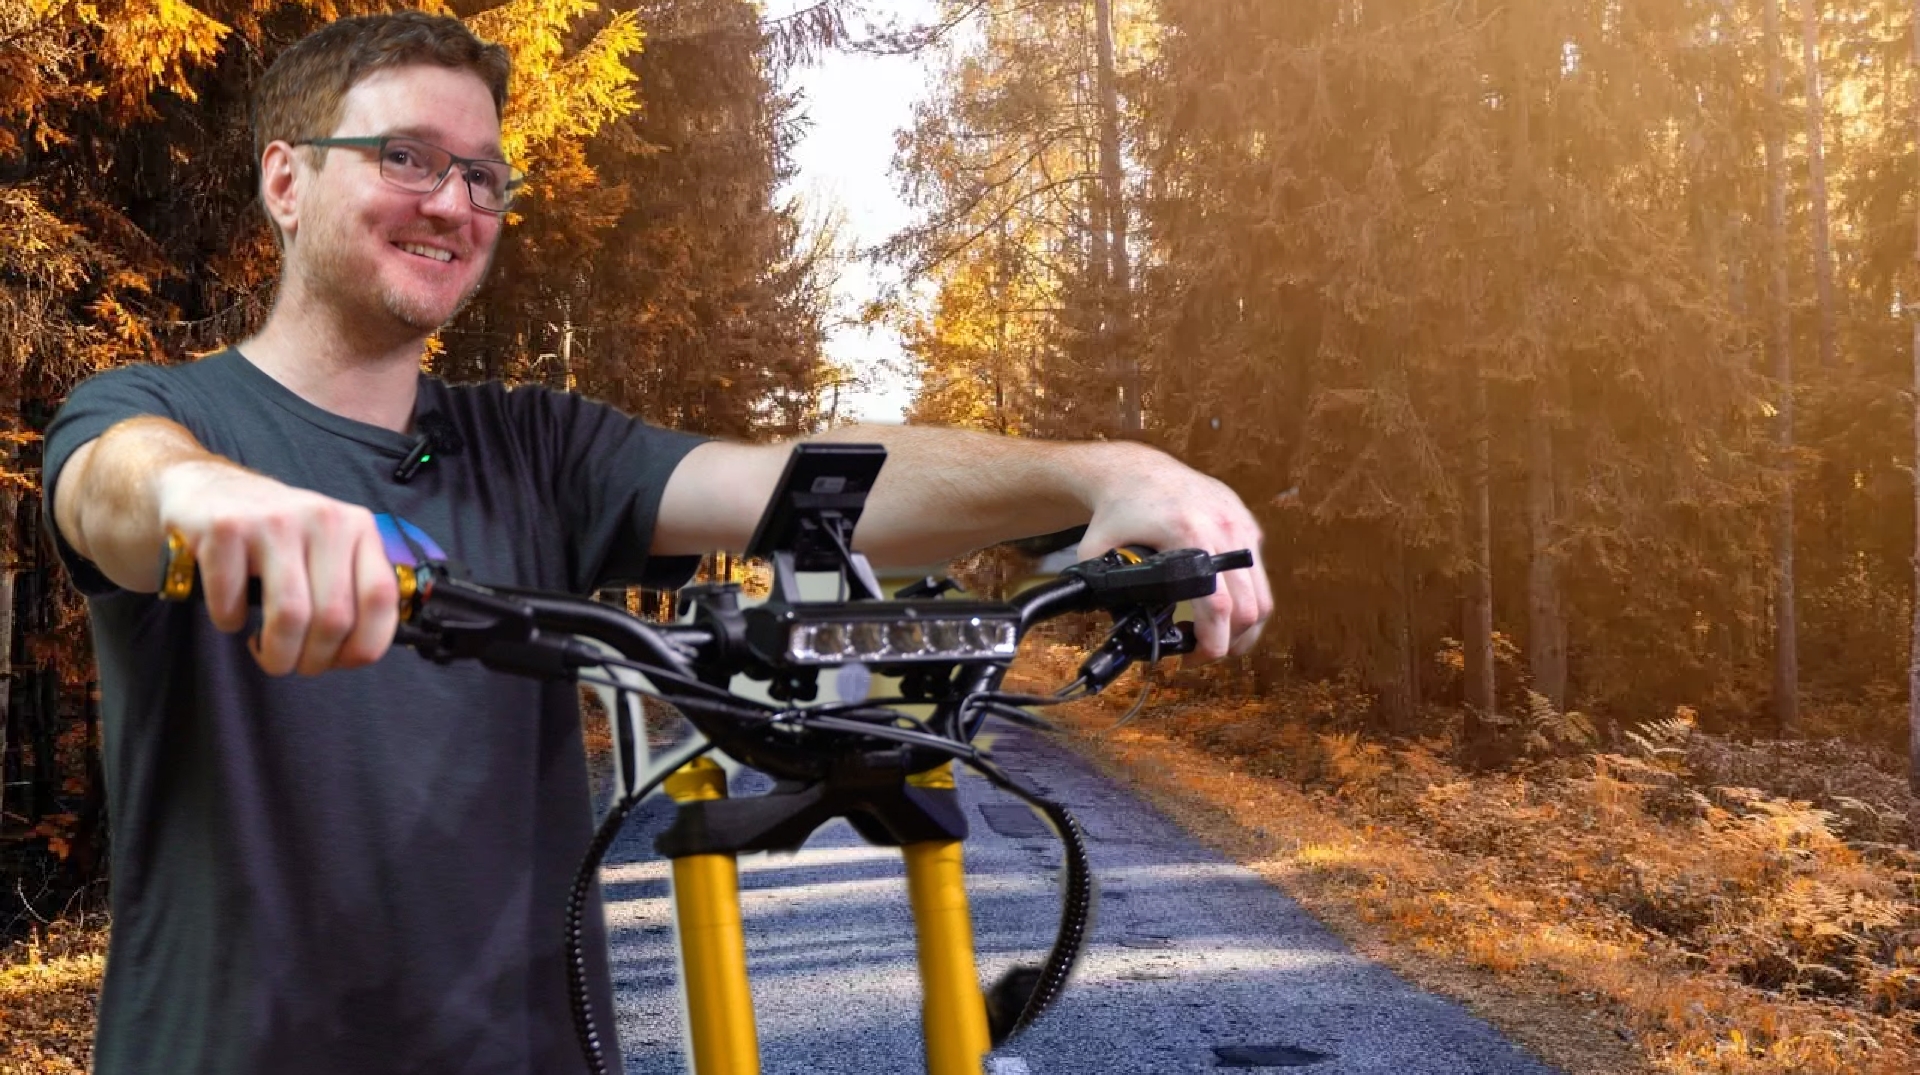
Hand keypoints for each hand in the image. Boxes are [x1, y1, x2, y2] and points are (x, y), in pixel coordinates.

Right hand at [156, 461, 399, 675]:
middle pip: (334, 617)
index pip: (381, 598)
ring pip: (290, 616)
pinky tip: (230, 614)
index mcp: (358, 527)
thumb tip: (357, 652)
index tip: (339, 661)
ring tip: (265, 652)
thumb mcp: (326, 548)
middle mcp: (323, 519)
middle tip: (293, 663)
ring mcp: (274, 520)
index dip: (363, 644)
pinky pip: (233, 602)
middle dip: (313, 660)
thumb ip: (351, 588)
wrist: (208, 489)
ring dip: (276, 653)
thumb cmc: (274, 533)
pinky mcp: (226, 529)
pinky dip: (229, 622)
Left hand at [1074, 445, 1271, 661]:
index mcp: (1188, 534)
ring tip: (1221, 639)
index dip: (1212, 642)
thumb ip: (1105, 590)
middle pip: (1249, 607)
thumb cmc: (1118, 511)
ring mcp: (1240, 524)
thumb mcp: (1098, 551)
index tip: (1192, 658)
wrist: (1137, 470)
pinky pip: (1258, 572)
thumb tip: (1113, 629)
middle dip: (1232, 642)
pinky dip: (1248, 598)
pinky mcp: (1247, 523)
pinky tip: (1226, 608)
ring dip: (1247, 626)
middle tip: (1205, 654)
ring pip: (1263, 594)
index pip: (1218, 604)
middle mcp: (1223, 527)